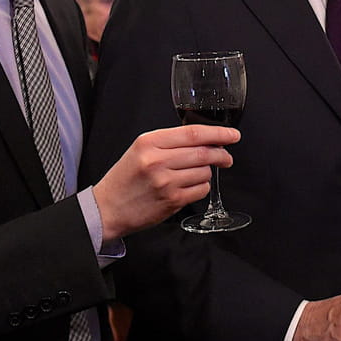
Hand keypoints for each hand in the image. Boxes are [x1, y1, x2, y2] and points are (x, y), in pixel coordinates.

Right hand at [92, 125, 239, 239]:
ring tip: (194, 175)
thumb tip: (204, 139)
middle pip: (204, 152)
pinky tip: (189, 187)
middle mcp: (157, 160)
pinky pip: (201, 190)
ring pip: (205, 172)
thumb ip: (169, 142)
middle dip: (221, 154)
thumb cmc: (125, 178)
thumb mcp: (140, 150)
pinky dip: (201, 187)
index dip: (219, 133)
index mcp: (149, 142)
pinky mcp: (172, 201)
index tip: (232, 135)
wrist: (107, 208)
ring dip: (207, 173)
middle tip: (226, 157)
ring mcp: (166, 182)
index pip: (193, 133)